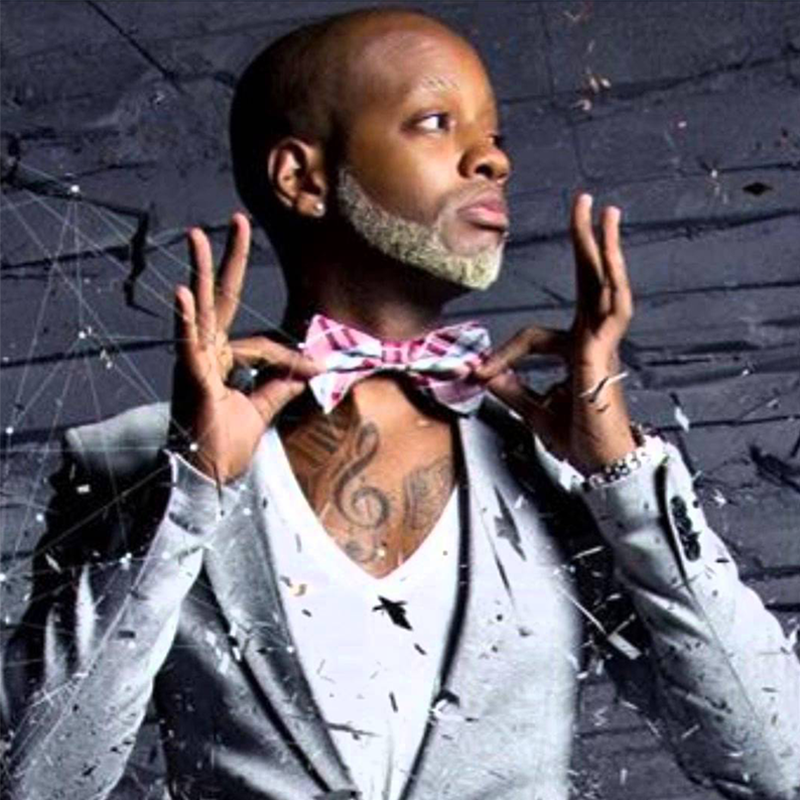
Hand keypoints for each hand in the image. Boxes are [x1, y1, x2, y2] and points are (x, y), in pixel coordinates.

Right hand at [170, 213, 320, 483]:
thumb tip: (306, 368)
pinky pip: (189, 346)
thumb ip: (280, 386)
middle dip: (230, 260)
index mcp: (222, 360)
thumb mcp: (261, 409)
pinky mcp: (190, 380)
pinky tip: (183, 293)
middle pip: (223, 300)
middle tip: (237, 221)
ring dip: (201, 270)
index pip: (264, 346)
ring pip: (202, 311)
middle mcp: (206, 354)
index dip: (293, 357)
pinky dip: (186, 321)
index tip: (319, 368)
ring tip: (197, 234)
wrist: (208, 478)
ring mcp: (195, 364)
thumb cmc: (225, 444)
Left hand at [475, 193, 635, 473]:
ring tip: (605, 212)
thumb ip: (511, 389)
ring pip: (608, 286)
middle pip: (591, 281)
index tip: (479, 375)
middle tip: (586, 203)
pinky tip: (611, 256)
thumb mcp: (533, 409)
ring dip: (605, 248)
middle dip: (586, 243)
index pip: (535, 336)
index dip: (504, 355)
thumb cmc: (577, 439)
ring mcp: (603, 345)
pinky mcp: (605, 353)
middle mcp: (594, 340)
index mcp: (577, 351)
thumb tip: (481, 374)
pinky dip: (613, 282)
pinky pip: (611, 312)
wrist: (601, 465)